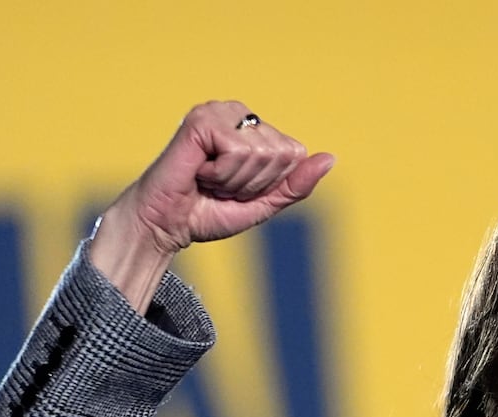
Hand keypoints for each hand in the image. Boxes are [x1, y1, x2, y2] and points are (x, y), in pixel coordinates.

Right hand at [90, 101, 334, 310]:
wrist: (168, 224)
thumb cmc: (210, 211)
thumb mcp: (266, 203)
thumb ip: (297, 184)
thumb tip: (329, 158)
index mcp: (255, 129)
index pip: (295, 154)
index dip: (271, 183)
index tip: (240, 188)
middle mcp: (238, 113)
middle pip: (281, 153)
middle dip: (254, 183)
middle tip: (221, 186)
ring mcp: (218, 112)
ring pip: (261, 153)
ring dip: (235, 180)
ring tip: (209, 180)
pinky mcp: (201, 119)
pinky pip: (236, 151)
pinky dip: (220, 174)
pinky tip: (199, 172)